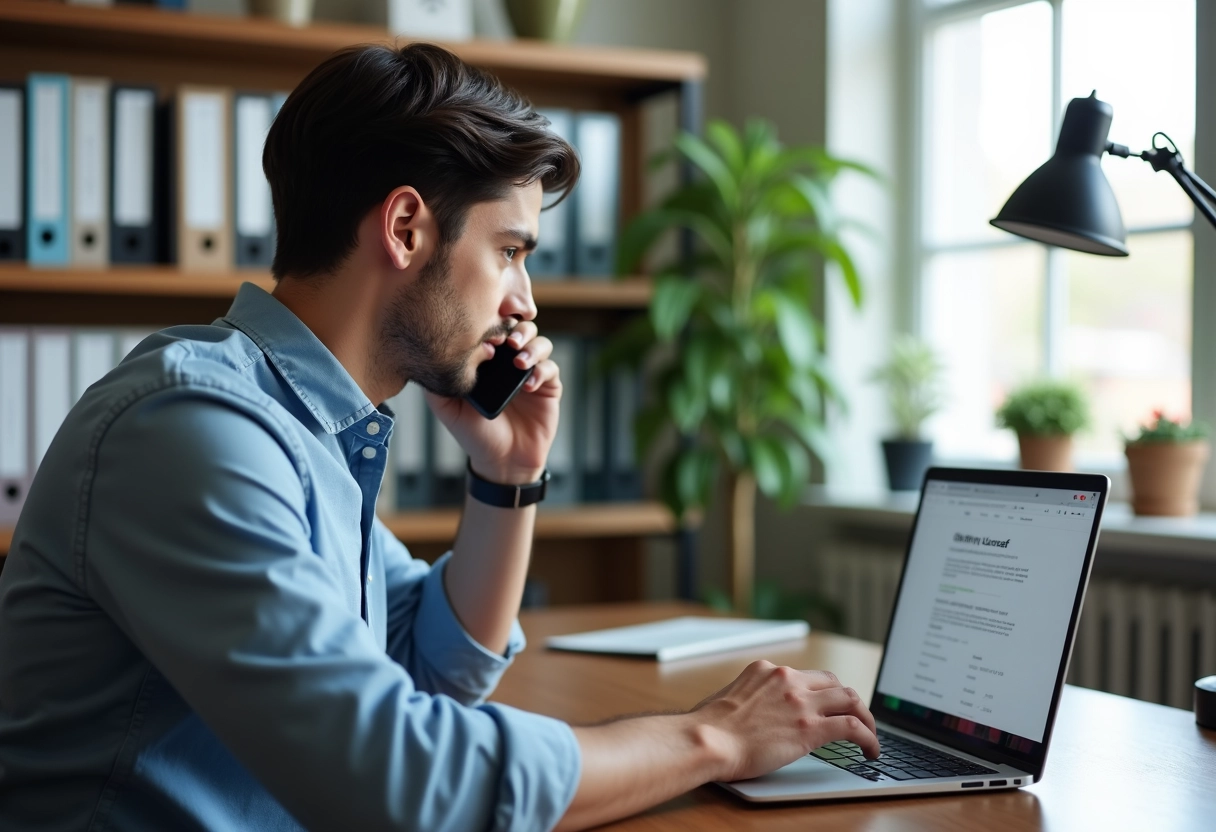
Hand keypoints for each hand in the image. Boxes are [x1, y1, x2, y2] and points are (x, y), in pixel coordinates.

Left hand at [425, 321, 560, 483]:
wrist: (501, 460)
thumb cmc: (474, 433)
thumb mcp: (447, 407)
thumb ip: (438, 382)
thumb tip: (440, 352)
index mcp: (488, 361)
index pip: (494, 330)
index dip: (493, 326)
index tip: (486, 338)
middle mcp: (510, 363)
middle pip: (521, 328)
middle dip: (517, 329)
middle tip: (508, 341)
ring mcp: (531, 373)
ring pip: (540, 343)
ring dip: (532, 347)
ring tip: (519, 362)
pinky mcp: (548, 388)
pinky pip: (551, 368)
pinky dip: (542, 371)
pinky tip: (529, 385)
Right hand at [690, 660, 879, 782]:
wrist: (707, 739)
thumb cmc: (707, 726)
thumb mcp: (727, 697)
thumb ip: (744, 696)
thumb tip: (745, 708)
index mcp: (766, 670)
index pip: (805, 675)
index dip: (821, 691)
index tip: (825, 705)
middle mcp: (787, 679)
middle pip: (833, 682)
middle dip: (846, 700)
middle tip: (854, 717)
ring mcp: (801, 701)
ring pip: (850, 698)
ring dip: (865, 716)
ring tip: (870, 734)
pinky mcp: (811, 727)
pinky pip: (852, 727)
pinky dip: (868, 737)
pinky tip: (871, 749)